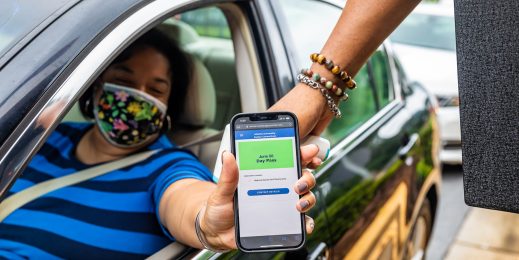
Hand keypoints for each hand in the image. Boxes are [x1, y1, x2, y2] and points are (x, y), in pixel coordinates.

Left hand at [198, 144, 320, 249]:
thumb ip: (227, 176)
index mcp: (265, 174)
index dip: (302, 153)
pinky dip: (306, 222)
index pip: (288, 159)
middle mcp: (277, 187)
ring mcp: (281, 205)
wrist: (216, 233)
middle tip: (298, 183)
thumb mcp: (222, 191)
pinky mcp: (282, 223)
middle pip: (303, 177)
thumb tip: (228, 155)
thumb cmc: (220, 208)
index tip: (310, 151)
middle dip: (307, 177)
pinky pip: (300, 222)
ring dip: (308, 199)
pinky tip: (303, 224)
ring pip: (306, 197)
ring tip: (297, 204)